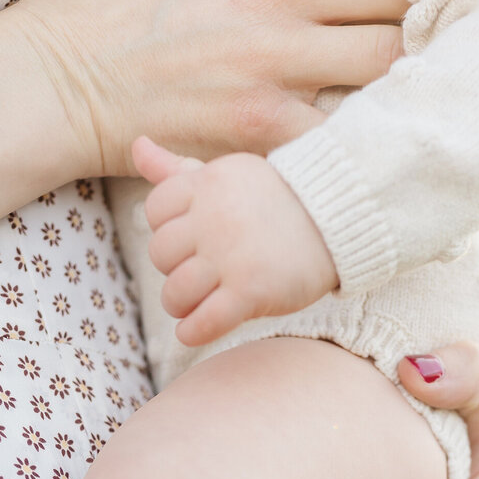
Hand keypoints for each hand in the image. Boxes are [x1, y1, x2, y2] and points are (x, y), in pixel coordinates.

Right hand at [11, 0, 408, 177]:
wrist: (45, 86)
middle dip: (411, 7)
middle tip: (415, 29)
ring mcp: (273, 61)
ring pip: (388, 55)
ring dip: (402, 67)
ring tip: (405, 77)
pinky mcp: (263, 125)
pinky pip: (348, 127)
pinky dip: (367, 129)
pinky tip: (370, 131)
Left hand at [135, 137, 337, 345]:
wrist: (341, 219)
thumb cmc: (279, 197)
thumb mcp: (228, 173)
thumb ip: (177, 168)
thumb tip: (137, 146)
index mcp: (206, 185)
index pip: (155, 211)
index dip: (168, 229)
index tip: (193, 239)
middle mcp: (213, 219)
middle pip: (161, 255)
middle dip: (175, 268)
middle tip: (201, 274)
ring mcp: (231, 257)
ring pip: (175, 293)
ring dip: (182, 305)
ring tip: (201, 302)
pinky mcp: (250, 292)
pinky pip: (203, 322)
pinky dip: (194, 331)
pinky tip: (199, 328)